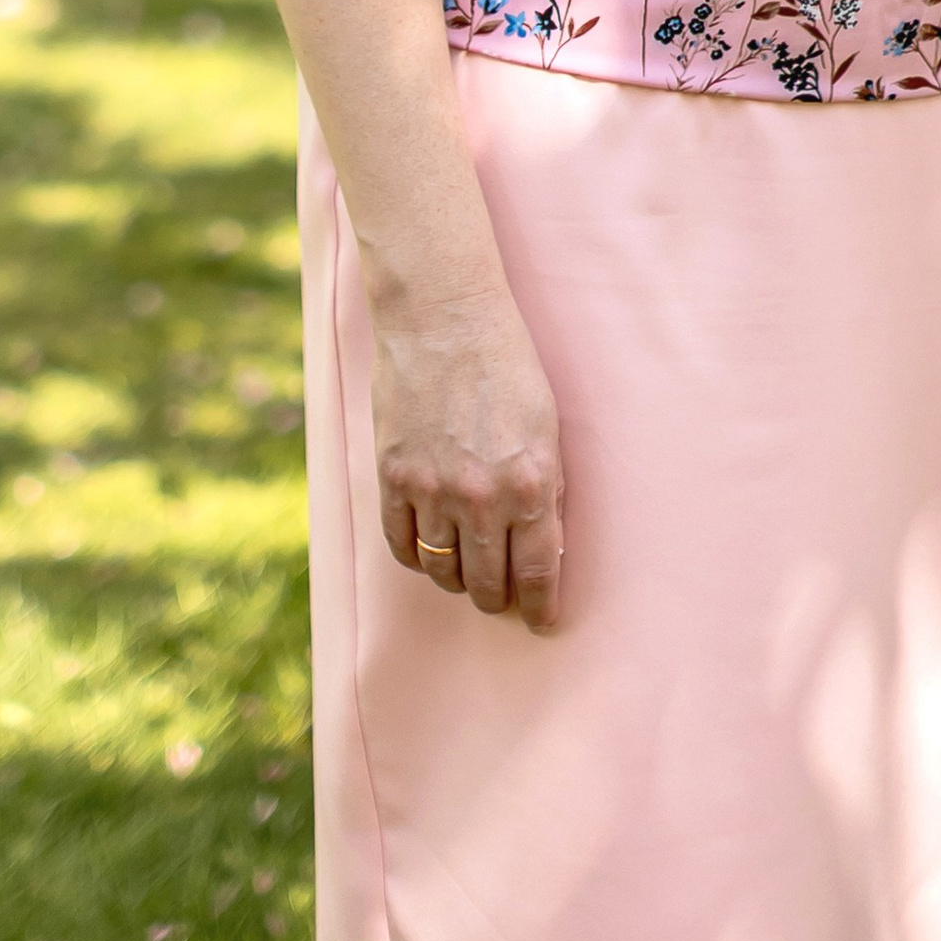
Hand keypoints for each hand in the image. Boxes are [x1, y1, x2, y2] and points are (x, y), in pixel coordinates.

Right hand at [370, 293, 567, 633]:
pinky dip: (417, 557)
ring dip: (458, 579)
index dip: (540, 606)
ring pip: (443, 572)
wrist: (445, 317)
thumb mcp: (547, 425)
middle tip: (502, 598)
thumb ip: (546, 489)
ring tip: (467, 569)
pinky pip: (402, 547)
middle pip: (487, 583)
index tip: (541, 622)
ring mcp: (433, 490)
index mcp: (531, 482)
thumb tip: (546, 547)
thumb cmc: (507, 364)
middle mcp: (482, 497)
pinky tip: (429, 549)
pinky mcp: (393, 478)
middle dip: (499, 599)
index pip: (537, 571)